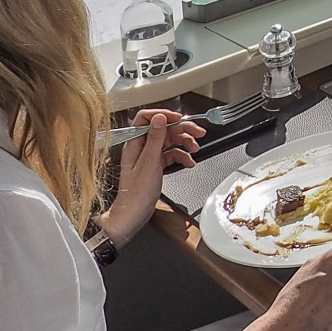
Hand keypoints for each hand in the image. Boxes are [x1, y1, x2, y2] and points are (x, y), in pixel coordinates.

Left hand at [98, 109, 204, 245]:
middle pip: (163, 129)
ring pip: (169, 141)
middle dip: (182, 129)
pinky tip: (188, 162)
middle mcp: (141, 147)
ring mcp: (148, 156)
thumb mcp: (149, 163)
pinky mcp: (154, 166)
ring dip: (184, 143)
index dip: (164, 115)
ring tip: (195, 148)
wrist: (132, 215)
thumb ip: (155, 139)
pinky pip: (170, 155)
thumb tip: (160, 118)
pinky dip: (181, 157)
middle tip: (198, 132)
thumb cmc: (135, 194)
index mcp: (135, 143)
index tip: (180, 118)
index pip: (147, 118)